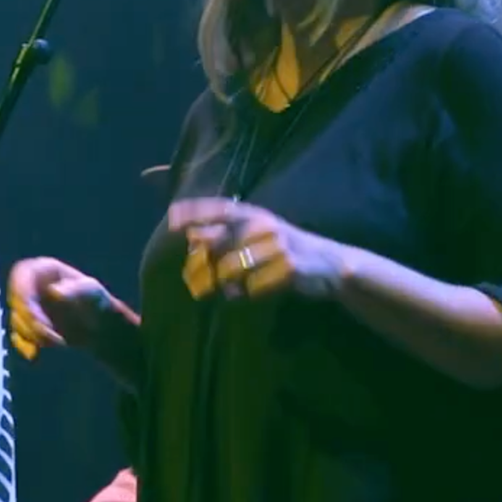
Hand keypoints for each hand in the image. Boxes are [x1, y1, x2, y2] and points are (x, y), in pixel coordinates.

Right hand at [7, 256, 128, 359]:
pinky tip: (34, 352)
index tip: (32, 311)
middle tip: (48, 331)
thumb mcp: (92, 292)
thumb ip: (76, 290)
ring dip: (33, 333)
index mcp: (44, 270)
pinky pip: (17, 335)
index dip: (21, 292)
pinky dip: (24, 345)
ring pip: (17, 319)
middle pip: (16, 299)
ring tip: (59, 341)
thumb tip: (54, 292)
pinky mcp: (27, 325)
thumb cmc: (97, 302)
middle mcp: (32, 285)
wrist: (100, 327)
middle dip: (29, 318)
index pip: (22, 274)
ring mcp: (28, 306)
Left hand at [168, 198, 348, 301]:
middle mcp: (264, 226)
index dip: (195, 211)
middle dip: (204, 260)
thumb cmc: (283, 250)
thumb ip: (227, 234)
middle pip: (219, 242)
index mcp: (255, 215)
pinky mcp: (288, 268)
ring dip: (223, 282)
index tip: (171, 217)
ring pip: (232, 266)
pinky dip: (244, 293)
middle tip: (196, 276)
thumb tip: (191, 239)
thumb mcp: (258, 233)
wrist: (330, 265)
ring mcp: (277, 246)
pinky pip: (253, 285)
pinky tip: (247, 293)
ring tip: (229, 288)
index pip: (220, 208)